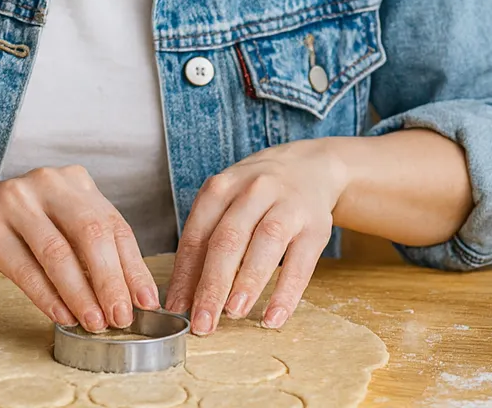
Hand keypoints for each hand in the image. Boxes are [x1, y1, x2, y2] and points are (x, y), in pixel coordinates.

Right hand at [0, 165, 159, 330]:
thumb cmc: (12, 231)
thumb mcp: (56, 227)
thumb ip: (88, 251)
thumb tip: (128, 296)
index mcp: (73, 181)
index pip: (114, 225)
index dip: (133, 267)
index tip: (147, 302)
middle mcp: (46, 183)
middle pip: (91, 233)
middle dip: (111, 281)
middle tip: (122, 317)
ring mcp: (14, 200)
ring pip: (58, 252)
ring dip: (81, 294)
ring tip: (95, 323)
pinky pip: (24, 267)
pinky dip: (47, 296)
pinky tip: (61, 316)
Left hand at [164, 139, 347, 334]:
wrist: (309, 168)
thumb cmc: (256, 195)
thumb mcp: (226, 203)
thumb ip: (206, 243)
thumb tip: (184, 296)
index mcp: (221, 188)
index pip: (197, 235)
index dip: (185, 275)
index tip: (176, 307)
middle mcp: (253, 192)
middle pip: (228, 240)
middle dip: (212, 285)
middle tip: (202, 322)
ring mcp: (287, 206)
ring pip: (264, 244)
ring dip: (247, 283)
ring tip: (233, 313)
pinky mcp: (316, 226)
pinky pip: (300, 263)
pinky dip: (286, 293)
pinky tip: (273, 317)